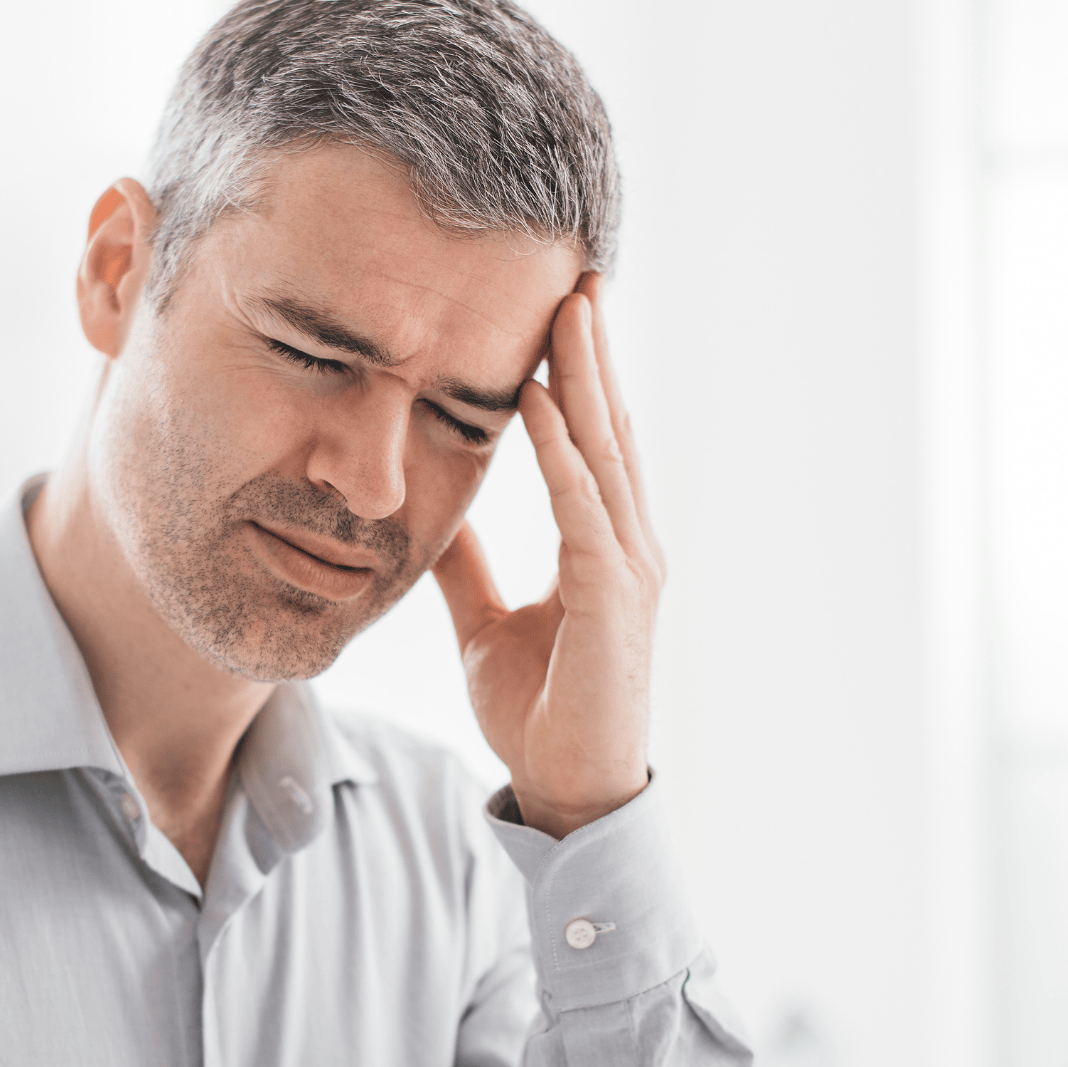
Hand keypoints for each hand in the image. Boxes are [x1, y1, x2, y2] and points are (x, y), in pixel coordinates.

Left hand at [432, 273, 665, 838]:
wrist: (567, 792)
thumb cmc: (540, 709)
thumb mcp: (485, 620)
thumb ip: (470, 564)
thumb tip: (437, 514)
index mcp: (602, 544)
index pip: (592, 443)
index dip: (578, 376)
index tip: (557, 310)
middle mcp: (628, 544)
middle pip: (610, 429)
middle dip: (592, 351)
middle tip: (578, 274)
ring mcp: (630, 569)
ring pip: (606, 454)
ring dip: (586, 379)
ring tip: (569, 309)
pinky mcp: (614, 600)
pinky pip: (584, 511)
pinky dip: (563, 454)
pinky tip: (544, 401)